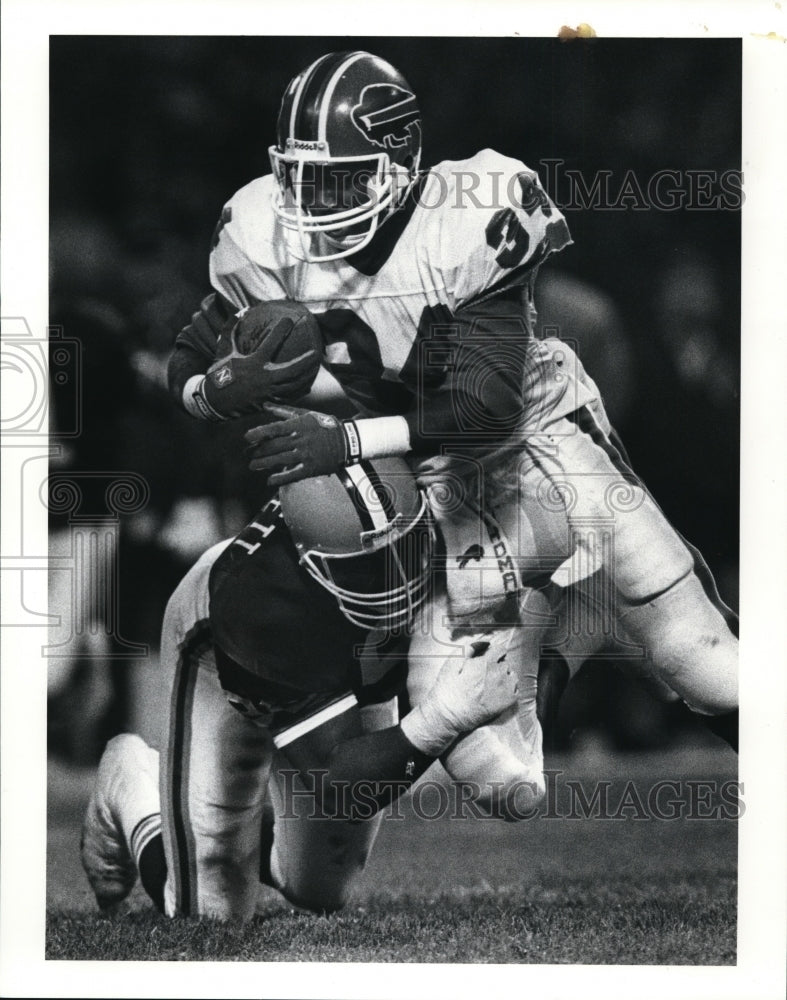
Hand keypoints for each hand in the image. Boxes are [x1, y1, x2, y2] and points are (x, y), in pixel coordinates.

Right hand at [202, 304, 320, 418]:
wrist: (214, 402)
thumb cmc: (219, 373)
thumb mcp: (224, 351)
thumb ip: (231, 330)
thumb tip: (238, 312)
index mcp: (253, 363)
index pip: (271, 343)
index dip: (281, 330)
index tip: (289, 320)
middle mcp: (263, 378)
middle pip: (291, 369)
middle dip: (305, 361)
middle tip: (316, 353)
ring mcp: (267, 392)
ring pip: (293, 385)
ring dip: (306, 376)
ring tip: (315, 368)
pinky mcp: (268, 402)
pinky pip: (288, 397)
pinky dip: (298, 391)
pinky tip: (307, 386)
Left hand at [245, 403, 349, 484]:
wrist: (347, 441)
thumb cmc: (324, 425)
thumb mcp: (306, 414)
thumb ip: (284, 412)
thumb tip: (265, 406)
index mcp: (299, 425)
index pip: (274, 428)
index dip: (259, 433)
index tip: (247, 437)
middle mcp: (300, 439)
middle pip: (274, 446)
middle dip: (258, 451)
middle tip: (247, 455)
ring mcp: (305, 454)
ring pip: (280, 460)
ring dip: (264, 463)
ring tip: (253, 466)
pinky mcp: (311, 468)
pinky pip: (293, 474)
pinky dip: (280, 478)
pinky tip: (270, 481)